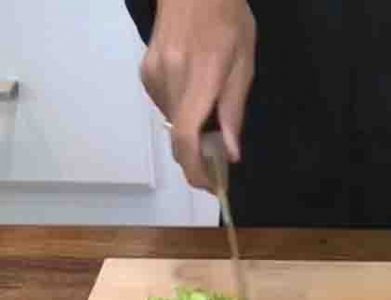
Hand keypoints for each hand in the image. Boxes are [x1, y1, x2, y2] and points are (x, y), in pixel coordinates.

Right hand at [140, 0, 255, 189]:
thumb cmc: (229, 21)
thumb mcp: (244, 65)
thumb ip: (233, 111)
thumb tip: (230, 153)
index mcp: (200, 77)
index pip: (187, 135)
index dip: (195, 168)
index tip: (209, 185)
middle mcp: (170, 78)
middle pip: (178, 136)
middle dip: (197, 156)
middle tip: (218, 162)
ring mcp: (153, 74)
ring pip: (172, 123)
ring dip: (192, 130)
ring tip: (212, 114)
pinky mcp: (145, 71)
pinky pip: (165, 105)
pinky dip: (182, 112)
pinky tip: (195, 94)